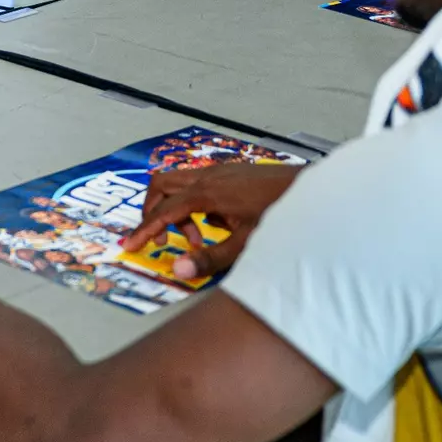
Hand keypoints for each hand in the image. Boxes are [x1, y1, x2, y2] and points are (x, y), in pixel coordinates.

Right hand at [121, 162, 300, 280]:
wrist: (311, 191)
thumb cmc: (280, 216)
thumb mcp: (245, 245)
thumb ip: (209, 259)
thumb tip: (176, 270)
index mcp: (207, 193)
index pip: (164, 211)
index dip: (144, 230)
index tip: (129, 246)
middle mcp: (209, 176)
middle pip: (161, 185)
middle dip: (152, 211)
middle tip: (160, 238)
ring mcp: (220, 171)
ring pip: (179, 182)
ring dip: (176, 209)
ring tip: (198, 238)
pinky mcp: (231, 173)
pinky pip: (199, 184)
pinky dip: (195, 203)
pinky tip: (219, 225)